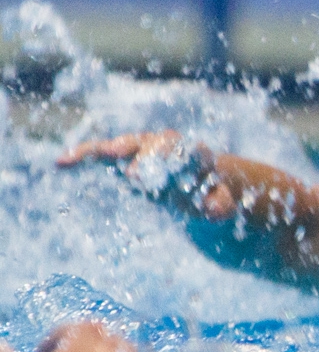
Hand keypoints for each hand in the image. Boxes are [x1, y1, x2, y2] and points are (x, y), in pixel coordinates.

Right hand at [56, 133, 229, 219]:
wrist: (207, 179)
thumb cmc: (214, 193)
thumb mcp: (223, 203)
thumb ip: (220, 205)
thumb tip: (214, 208)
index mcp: (198, 157)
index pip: (190, 152)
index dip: (178, 161)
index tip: (162, 175)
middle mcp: (172, 147)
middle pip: (160, 143)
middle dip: (147, 155)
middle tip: (133, 175)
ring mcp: (148, 148)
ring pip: (129, 143)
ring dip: (108, 149)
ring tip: (84, 156)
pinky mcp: (128, 156)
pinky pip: (105, 153)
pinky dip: (86, 155)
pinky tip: (61, 162)